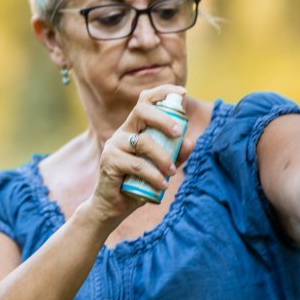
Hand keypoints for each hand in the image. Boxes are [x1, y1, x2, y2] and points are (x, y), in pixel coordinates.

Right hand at [88, 84, 192, 222]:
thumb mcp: (162, 168)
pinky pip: (136, 165)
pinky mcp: (109, 161)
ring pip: (142, 142)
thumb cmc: (137, 184)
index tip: (182, 93)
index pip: (145, 101)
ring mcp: (114, 145)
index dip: (162, 92)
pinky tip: (162, 185)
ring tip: (172, 173)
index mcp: (134, 128)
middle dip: (164, 119)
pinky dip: (153, 175)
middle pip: (141, 111)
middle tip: (179, 132)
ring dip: (162, 157)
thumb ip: (176, 155)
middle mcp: (123, 132)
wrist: (113, 206)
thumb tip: (190, 141)